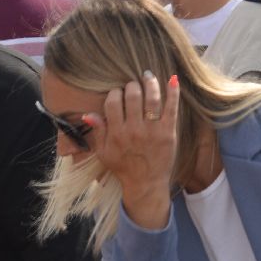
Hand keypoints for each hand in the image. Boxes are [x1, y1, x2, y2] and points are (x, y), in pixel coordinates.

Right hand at [81, 71, 178, 229]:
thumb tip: (87, 114)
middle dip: (132, 86)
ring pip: (151, 98)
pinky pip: (171, 108)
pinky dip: (173, 92)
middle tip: (133, 85)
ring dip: (150, 83)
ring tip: (147, 77)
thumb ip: (98, 132)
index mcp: (116, 133)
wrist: (145, 183)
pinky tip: (173, 80)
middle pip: (132, 96)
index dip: (115, 93)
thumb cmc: (122, 167)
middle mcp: (133, 130)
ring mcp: (152, 131)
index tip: (118, 94)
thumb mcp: (103, 152)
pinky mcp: (168, 132)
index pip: (113, 102)